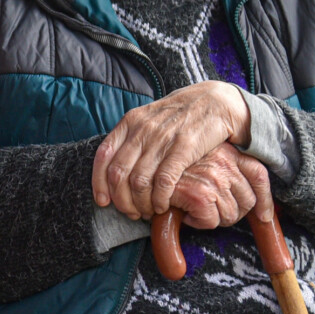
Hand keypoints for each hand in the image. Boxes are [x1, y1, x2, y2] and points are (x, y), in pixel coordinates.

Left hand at [91, 80, 250, 220]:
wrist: (215, 101)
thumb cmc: (180, 115)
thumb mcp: (149, 119)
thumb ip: (132, 139)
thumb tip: (114, 169)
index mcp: (130, 122)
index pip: (103, 156)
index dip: (99, 183)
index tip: (103, 201)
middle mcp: (142, 130)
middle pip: (118, 174)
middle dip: (121, 200)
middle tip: (131, 212)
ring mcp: (162, 138)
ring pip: (139, 182)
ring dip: (141, 203)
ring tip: (148, 211)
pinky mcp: (184, 148)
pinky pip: (163, 181)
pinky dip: (160, 199)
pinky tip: (163, 205)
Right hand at [167, 143, 272, 229]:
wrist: (143, 164)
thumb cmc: (172, 164)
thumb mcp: (205, 157)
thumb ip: (225, 168)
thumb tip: (255, 201)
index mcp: (227, 151)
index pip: (260, 175)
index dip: (264, 199)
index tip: (265, 215)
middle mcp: (224, 162)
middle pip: (249, 202)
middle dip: (231, 213)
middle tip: (209, 210)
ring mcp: (214, 177)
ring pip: (230, 216)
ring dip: (212, 219)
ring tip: (193, 209)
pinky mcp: (201, 194)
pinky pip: (212, 222)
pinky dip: (197, 223)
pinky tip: (185, 212)